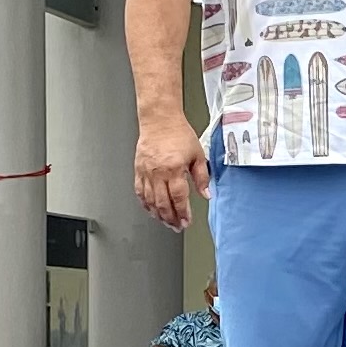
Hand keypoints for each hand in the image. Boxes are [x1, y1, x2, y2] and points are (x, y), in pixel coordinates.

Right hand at [134, 112, 209, 231]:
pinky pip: (140, 192)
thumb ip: (202, 177)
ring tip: (166, 221)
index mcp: (174, 169)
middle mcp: (158, 173)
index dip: (183, 213)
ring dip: (158, 214)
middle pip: (163, 203)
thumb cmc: (179, 134)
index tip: (186, 221)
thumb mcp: (198, 155)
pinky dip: (145, 203)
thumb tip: (207, 193)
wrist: (160, 121)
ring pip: (150, 200)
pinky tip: (150, 209)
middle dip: (171, 218)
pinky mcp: (138, 170)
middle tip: (177, 226)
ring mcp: (146, 172)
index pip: (179, 198)